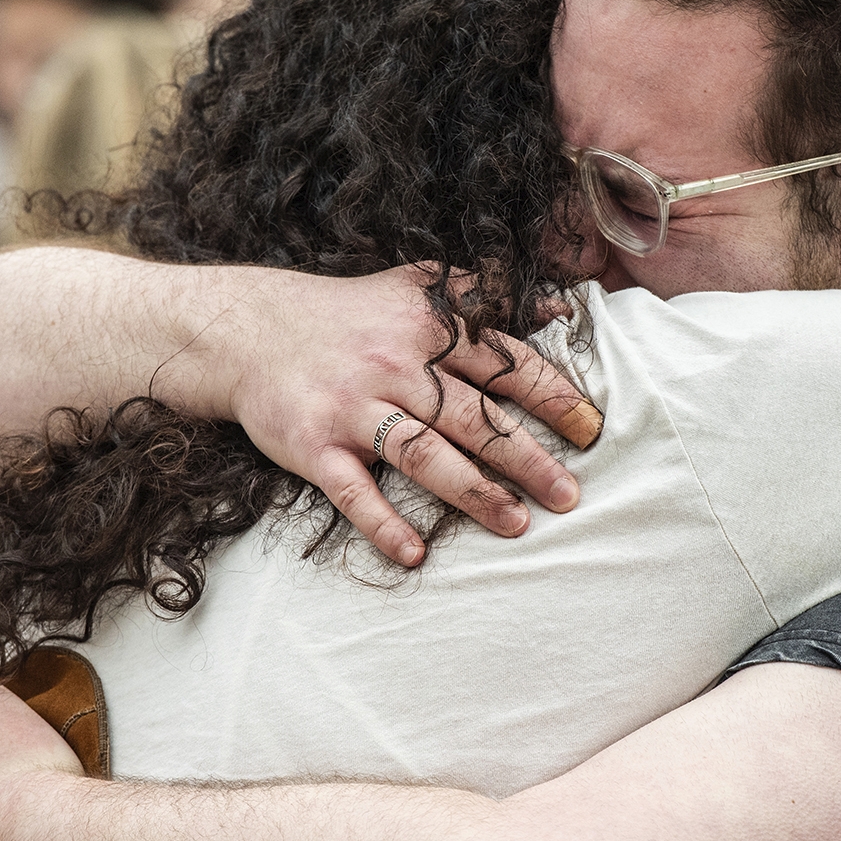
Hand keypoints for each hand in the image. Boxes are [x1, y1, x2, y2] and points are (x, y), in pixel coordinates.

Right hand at [223, 266, 603, 566]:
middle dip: (525, 457)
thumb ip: (486, 294)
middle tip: (570, 494)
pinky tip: (414, 554)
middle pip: (472, 416)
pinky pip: (352, 491)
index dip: (551, 395)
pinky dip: (383, 523)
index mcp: (427, 327)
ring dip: (472, 492)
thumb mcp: (416, 286)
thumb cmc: (350, 315)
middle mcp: (394, 366)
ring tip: (517, 525)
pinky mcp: (312, 445)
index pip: (501, 362)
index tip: (591, 429)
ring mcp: (353, 407)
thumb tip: (562, 310)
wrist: (249, 329)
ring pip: (422, 454)